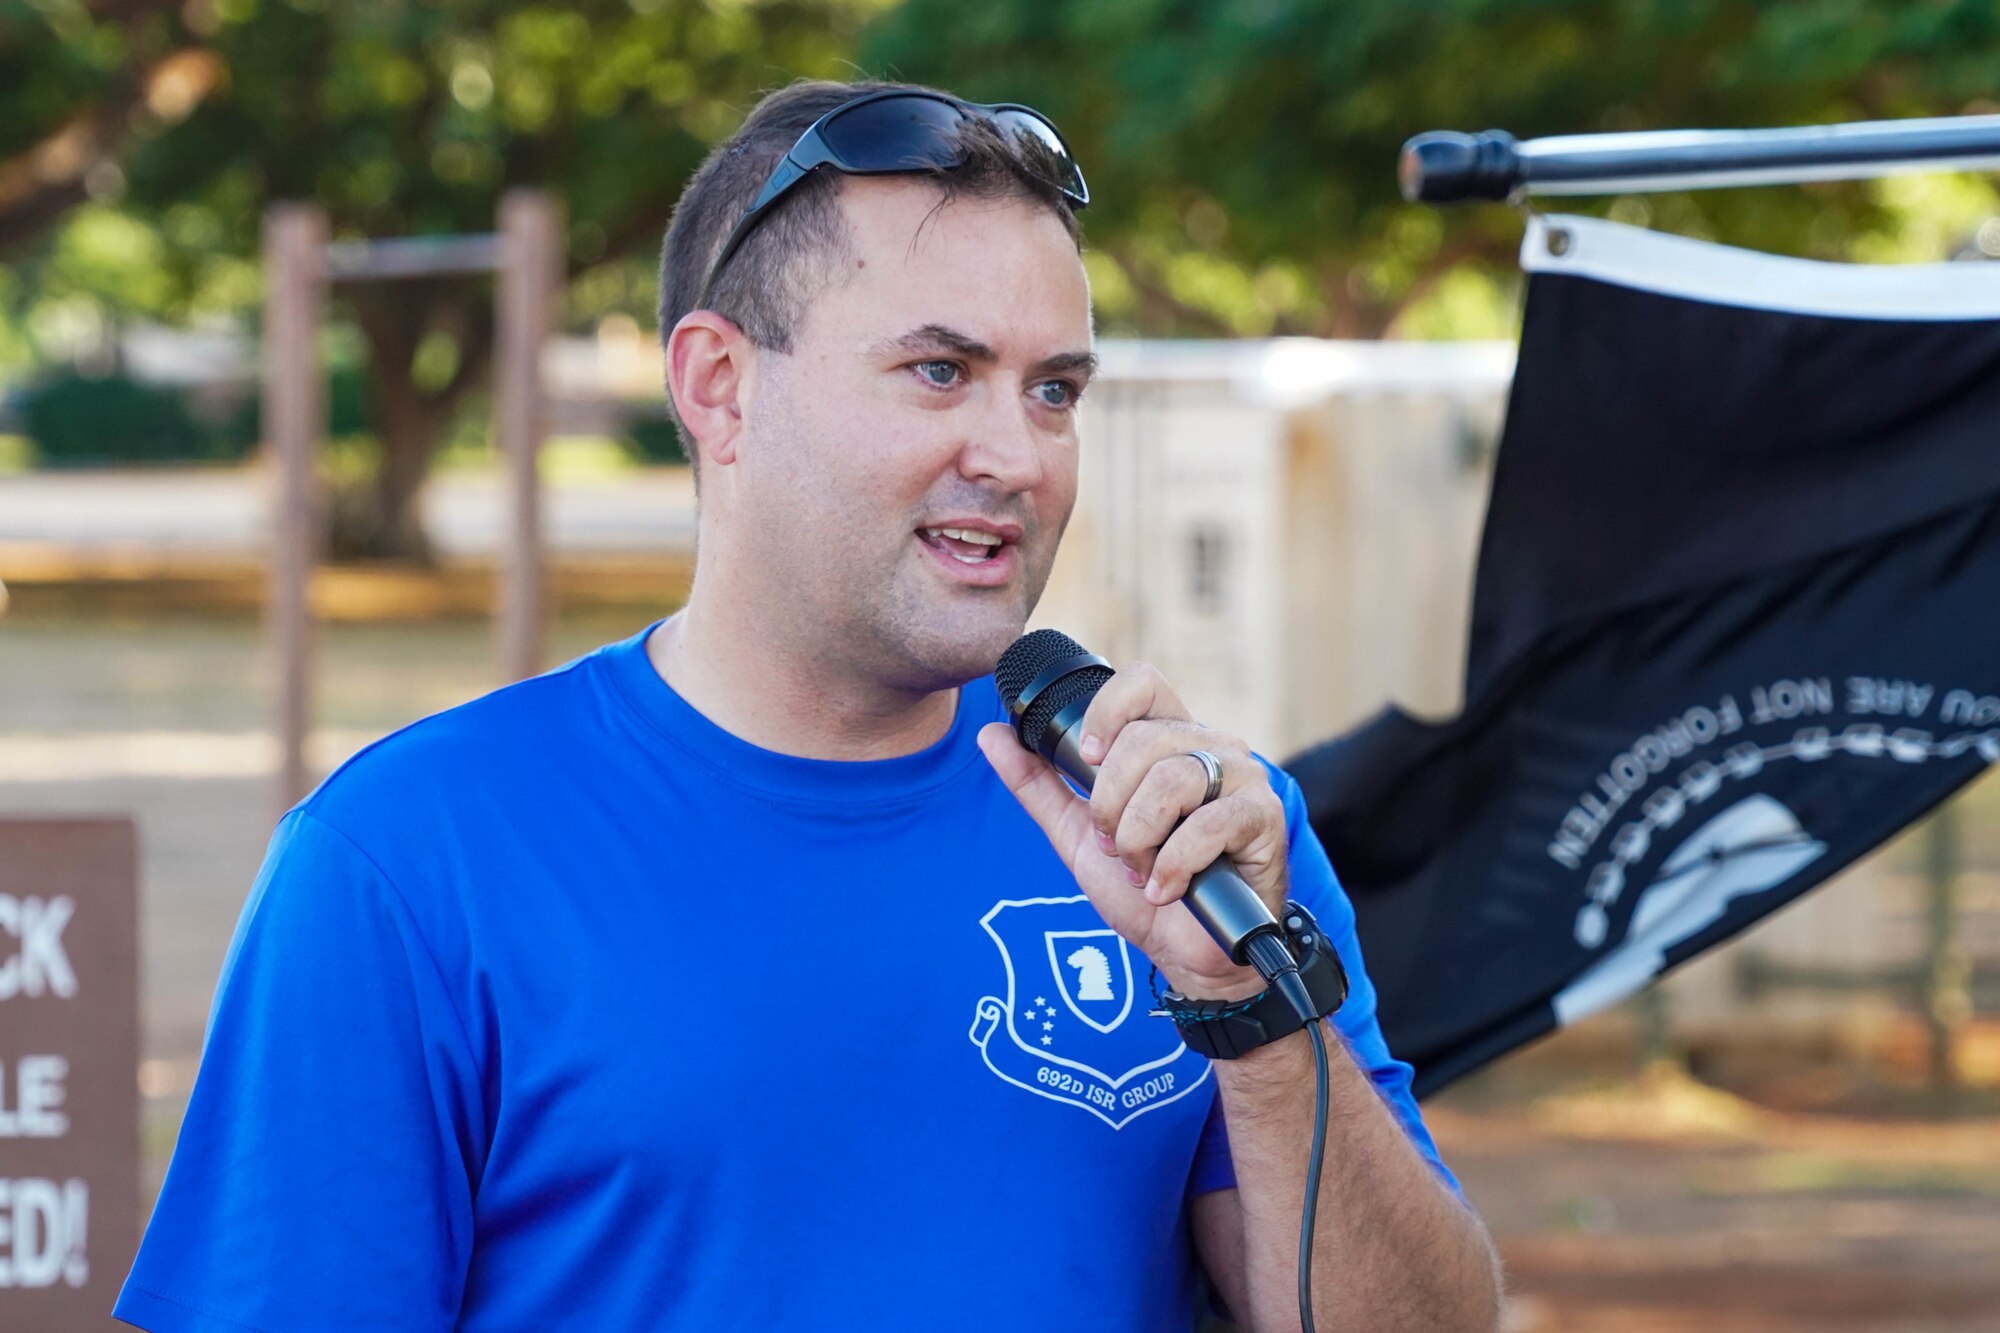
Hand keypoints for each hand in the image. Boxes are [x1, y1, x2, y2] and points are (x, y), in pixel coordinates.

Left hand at [977, 661, 1289, 999]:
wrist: (1188, 952)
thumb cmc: (1142, 888)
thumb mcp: (1077, 834)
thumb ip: (1037, 783)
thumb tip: (990, 733)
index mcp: (1168, 739)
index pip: (1141, 683)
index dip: (1105, 714)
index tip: (1085, 761)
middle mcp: (1210, 747)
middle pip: (1143, 740)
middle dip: (1111, 804)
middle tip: (1117, 845)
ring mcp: (1243, 778)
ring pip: (1172, 779)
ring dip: (1140, 838)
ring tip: (1144, 869)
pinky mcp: (1263, 817)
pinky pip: (1207, 825)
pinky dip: (1172, 866)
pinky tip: (1166, 889)